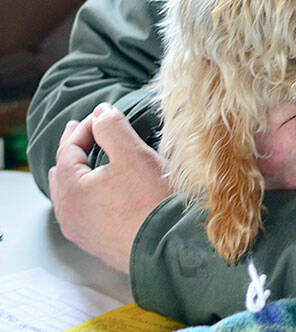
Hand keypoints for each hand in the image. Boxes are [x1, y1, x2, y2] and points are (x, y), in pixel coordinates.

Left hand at [48, 103, 172, 274]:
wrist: (169, 246)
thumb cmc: (151, 202)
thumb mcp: (133, 155)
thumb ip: (113, 129)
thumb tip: (101, 112)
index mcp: (72, 191)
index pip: (68, 150)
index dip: (83, 128)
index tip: (101, 116)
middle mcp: (70, 215)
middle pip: (63, 174)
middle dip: (72, 150)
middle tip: (78, 132)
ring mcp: (83, 232)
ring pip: (69, 196)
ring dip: (75, 174)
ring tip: (80, 163)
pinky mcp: (98, 243)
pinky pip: (82, 212)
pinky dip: (85, 195)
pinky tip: (96, 195)